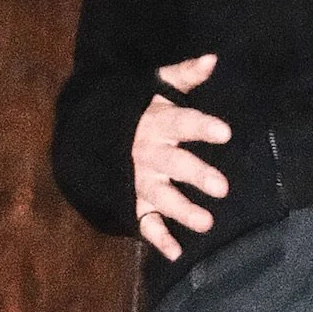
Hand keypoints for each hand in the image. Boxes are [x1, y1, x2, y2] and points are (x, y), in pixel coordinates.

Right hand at [131, 53, 231, 260]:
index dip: (202, 127)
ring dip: (183, 211)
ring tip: (207, 222)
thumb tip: (214, 59)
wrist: (87, 134)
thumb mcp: (155, 87)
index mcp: (156, 122)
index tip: (225, 132)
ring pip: (162, 197)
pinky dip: (158, 239)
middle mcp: (148, 154)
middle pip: (174, 164)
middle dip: (196, 175)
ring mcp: (139, 181)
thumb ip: (185, 75)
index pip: (181, 122)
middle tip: (222, 187)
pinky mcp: (133, 202)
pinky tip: (176, 252)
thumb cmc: (136, 109)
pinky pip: (145, 223)